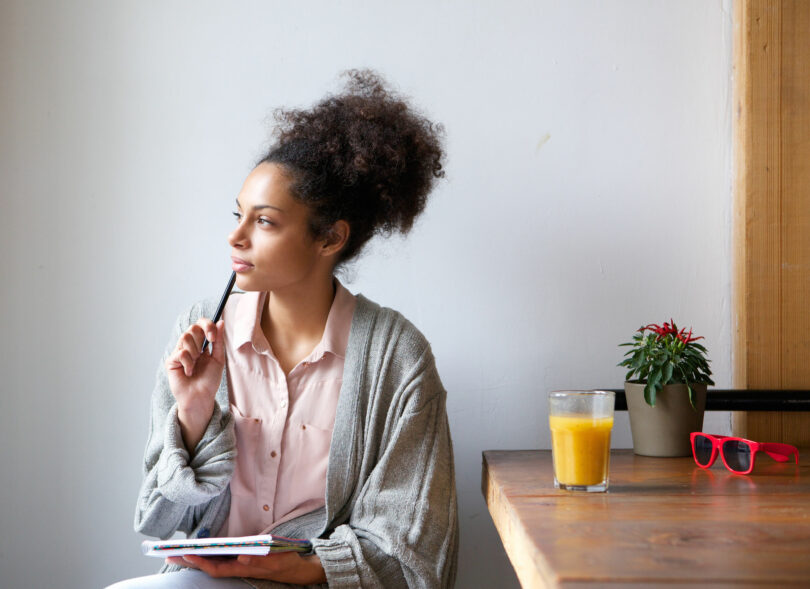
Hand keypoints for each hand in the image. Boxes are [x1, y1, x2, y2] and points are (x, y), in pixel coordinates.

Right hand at [165, 318, 225, 449]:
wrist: (201, 397)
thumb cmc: (209, 380)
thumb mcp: (218, 359)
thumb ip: (218, 341)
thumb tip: (221, 322)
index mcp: (201, 344)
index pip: (200, 325)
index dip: (207, 325)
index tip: (213, 336)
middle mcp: (189, 346)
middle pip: (192, 327)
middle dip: (202, 335)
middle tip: (206, 348)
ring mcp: (179, 352)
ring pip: (185, 337)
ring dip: (195, 351)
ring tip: (196, 364)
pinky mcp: (171, 361)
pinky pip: (181, 352)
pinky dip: (188, 362)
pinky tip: (189, 372)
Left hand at [166, 551, 326, 584]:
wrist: (296, 568)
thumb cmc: (285, 562)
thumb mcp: (276, 559)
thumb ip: (259, 560)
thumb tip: (241, 557)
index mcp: (243, 568)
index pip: (216, 568)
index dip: (200, 562)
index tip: (186, 553)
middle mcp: (237, 568)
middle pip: (209, 566)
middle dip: (189, 560)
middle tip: (169, 553)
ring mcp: (238, 565)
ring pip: (212, 563)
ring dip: (195, 558)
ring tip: (178, 551)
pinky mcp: (240, 561)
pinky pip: (219, 560)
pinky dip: (207, 556)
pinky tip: (199, 551)